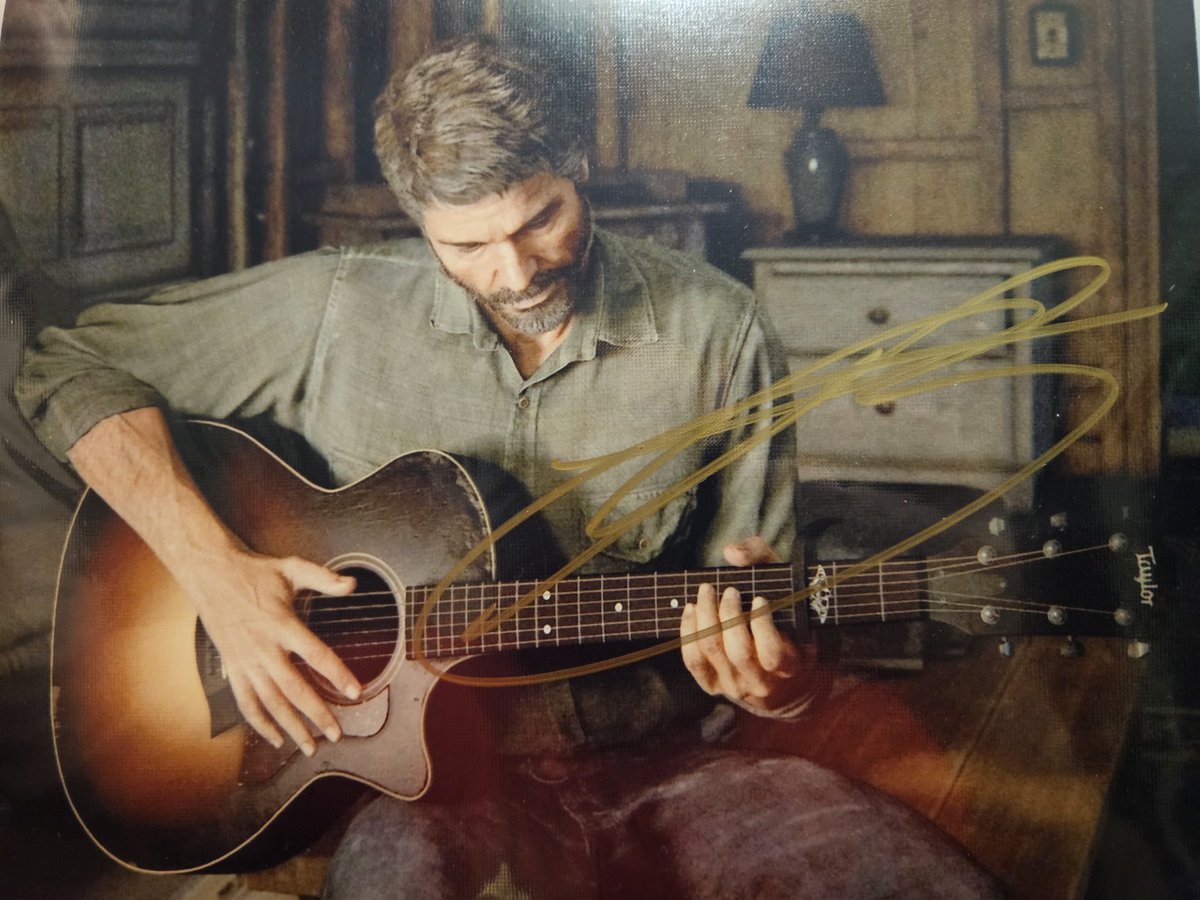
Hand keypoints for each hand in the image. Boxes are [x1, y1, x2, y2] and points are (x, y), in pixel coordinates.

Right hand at [180, 544, 362, 754]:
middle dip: (316, 714)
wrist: (210, 573)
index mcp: (282, 624)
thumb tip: (353, 584)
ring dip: (290, 727)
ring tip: (310, 746)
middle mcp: (263, 648)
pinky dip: (260, 723)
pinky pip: (246, 702)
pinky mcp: (232, 668)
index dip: (337, 674)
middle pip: (293, 689)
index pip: (315, 654)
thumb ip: (323, 578)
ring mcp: (245, 661)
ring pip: (270, 702)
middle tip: (336, 734)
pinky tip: (275, 738)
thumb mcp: (291, 567)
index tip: (355, 692)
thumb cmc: (254, 571)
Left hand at [680, 536, 811, 714]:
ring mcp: (735, 686)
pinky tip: (691, 609)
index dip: (762, 624)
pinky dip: (688, 632)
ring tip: (706, 592)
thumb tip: (732, 552)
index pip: (773, 653)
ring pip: (712, 652)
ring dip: (705, 617)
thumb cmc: (785, 624)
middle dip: (729, 614)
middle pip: (738, 651)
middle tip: (729, 591)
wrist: (779, 679)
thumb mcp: (788, 592)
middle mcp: (761, 682)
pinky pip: (693, 661)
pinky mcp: (712, 685)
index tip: (759, 599)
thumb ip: (764, 561)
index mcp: (789, 666)